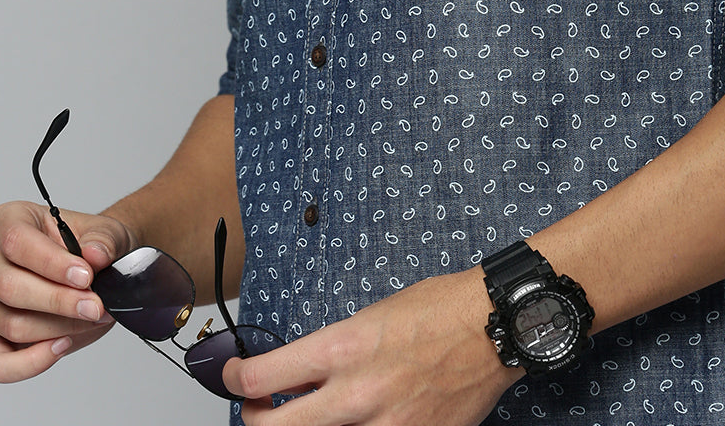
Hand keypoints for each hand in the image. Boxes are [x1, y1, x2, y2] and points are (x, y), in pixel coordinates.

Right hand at [0, 199, 135, 382]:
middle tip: (96, 305)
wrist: (96, 269)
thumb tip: (94, 255)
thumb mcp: (107, 233)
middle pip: (8, 287)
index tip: (86, 276)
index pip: (17, 242)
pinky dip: (31, 362)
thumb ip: (102, 242)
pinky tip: (61, 346)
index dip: (51, 263)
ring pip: (10, 324)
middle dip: (58, 301)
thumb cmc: (91, 245)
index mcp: (9, 220)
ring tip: (90, 318)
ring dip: (57, 327)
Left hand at [224, 266, 520, 424]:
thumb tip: (300, 378)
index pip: (262, 378)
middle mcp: (356, 394)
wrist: (493, 326)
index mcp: (343, 348)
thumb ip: (333, 352)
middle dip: (253, 420)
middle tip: (255, 410)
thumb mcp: (371, 315)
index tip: (232, 376)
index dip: (235, 380)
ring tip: (310, 414)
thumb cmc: (438, 309)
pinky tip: (357, 421)